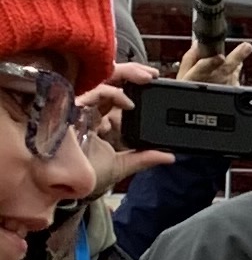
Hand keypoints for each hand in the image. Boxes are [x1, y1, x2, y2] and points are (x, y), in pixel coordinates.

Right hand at [76, 76, 173, 205]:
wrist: (73, 186)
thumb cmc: (89, 176)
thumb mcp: (122, 165)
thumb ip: (144, 157)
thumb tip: (170, 155)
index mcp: (98, 119)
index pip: (113, 94)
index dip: (131, 86)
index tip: (153, 83)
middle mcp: (88, 111)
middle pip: (106, 82)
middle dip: (130, 73)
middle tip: (151, 74)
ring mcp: (80, 110)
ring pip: (100, 82)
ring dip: (124, 76)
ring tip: (145, 80)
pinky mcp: (72, 112)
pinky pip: (91, 94)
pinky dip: (111, 94)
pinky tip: (128, 103)